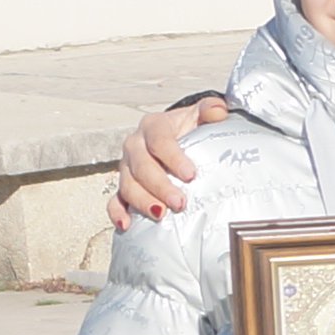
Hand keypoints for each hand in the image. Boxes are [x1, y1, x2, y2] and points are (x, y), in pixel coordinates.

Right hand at [110, 97, 224, 230]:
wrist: (178, 136)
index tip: (190, 174)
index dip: (173, 157)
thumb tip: (219, 110)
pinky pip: (115, 199)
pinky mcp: (124, 185)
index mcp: (154, 127)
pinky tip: (126, 225)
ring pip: (127, 184)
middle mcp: (136, 145)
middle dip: (159, 186)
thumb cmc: (191, 128)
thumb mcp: (201, 116)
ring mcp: (127, 167)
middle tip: (179, 203)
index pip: (159, 141)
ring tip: (160, 215)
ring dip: (142, 201)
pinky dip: (117, 212)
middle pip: (141, 166)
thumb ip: (210, 110)